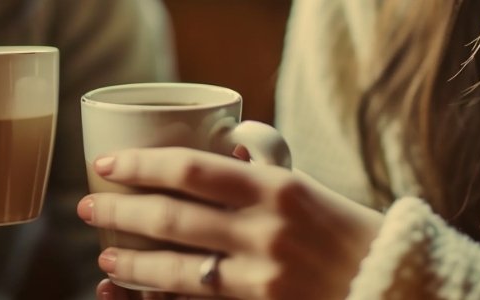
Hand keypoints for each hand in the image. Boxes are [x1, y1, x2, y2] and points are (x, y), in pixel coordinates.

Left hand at [77, 147, 382, 299]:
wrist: (392, 286)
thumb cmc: (345, 232)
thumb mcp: (306, 186)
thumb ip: (262, 166)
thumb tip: (226, 139)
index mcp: (277, 188)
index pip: (191, 169)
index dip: (139, 165)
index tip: (105, 164)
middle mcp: (266, 232)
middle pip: (171, 218)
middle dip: (119, 212)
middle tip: (88, 208)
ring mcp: (262, 278)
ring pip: (174, 270)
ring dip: (131, 264)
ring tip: (106, 257)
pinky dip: (161, 298)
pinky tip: (137, 293)